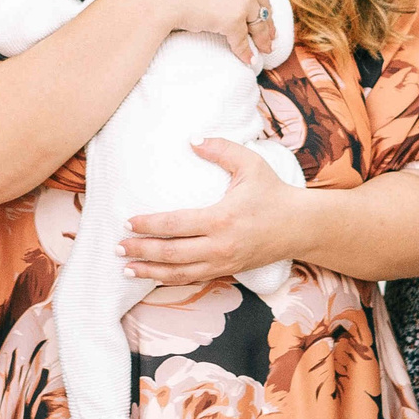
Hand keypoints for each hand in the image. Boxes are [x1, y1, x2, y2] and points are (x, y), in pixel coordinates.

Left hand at [120, 139, 312, 284]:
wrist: (300, 226)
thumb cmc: (273, 193)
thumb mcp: (250, 164)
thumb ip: (221, 149)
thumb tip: (192, 139)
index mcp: (221, 218)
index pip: (174, 224)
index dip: (148, 225)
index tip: (128, 222)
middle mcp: (219, 245)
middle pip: (171, 253)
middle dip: (141, 251)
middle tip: (118, 247)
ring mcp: (223, 262)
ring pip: (179, 273)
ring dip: (150, 272)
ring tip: (127, 269)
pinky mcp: (227, 271)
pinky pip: (193, 279)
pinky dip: (170, 279)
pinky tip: (154, 276)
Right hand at [131, 0, 273, 63]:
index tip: (263, 9)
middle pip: (262, 4)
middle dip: (266, 20)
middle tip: (271, 34)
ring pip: (257, 23)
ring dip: (262, 39)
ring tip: (264, 49)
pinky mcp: (235, 20)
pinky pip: (242, 41)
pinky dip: (246, 53)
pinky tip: (249, 61)